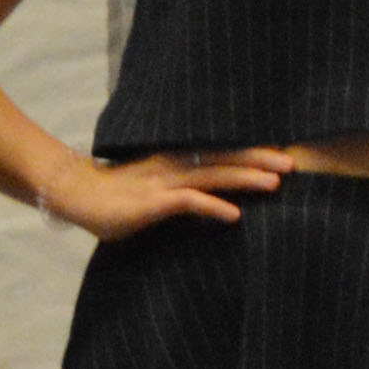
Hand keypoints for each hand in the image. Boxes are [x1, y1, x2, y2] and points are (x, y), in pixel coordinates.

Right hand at [35, 144, 286, 243]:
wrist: (75, 196)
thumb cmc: (114, 199)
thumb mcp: (153, 191)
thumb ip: (180, 192)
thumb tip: (208, 200)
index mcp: (176, 160)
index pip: (221, 153)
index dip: (251, 152)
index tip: (280, 153)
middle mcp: (174, 165)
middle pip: (224, 159)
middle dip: (259, 160)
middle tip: (292, 163)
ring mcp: (164, 182)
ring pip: (212, 176)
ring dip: (245, 179)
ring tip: (275, 183)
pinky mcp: (153, 202)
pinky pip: (188, 202)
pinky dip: (213, 207)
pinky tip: (235, 216)